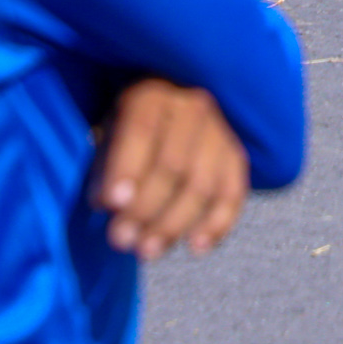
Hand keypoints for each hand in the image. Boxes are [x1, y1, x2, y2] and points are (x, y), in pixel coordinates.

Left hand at [93, 79, 250, 260]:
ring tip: (147, 251)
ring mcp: (221, 131)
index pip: (142, 130)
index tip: (110, 204)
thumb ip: (105, 161)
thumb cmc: (132, 124)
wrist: (173, 106)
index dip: (126, 168)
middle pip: (174, 164)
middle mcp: (192, 106)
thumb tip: (106, 203)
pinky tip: (196, 247)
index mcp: (153, 92)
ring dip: (174, 224)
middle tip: (121, 239)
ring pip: (202, 185)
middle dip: (145, 208)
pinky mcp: (237, 157)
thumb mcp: (109, 127)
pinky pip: (233, 194)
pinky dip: (217, 224)